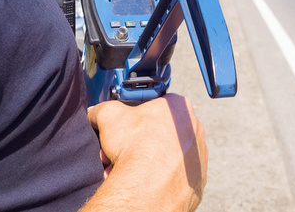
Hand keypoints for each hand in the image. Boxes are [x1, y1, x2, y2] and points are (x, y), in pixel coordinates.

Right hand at [83, 94, 207, 211]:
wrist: (148, 188)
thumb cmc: (136, 148)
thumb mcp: (109, 115)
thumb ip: (103, 109)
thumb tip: (96, 113)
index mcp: (179, 107)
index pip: (156, 105)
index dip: (135, 117)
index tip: (126, 127)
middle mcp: (195, 129)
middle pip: (160, 132)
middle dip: (139, 141)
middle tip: (122, 150)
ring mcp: (199, 156)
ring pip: (167, 155)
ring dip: (147, 160)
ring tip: (127, 169)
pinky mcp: (197, 180)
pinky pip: (175, 176)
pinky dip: (159, 178)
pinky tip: (142, 182)